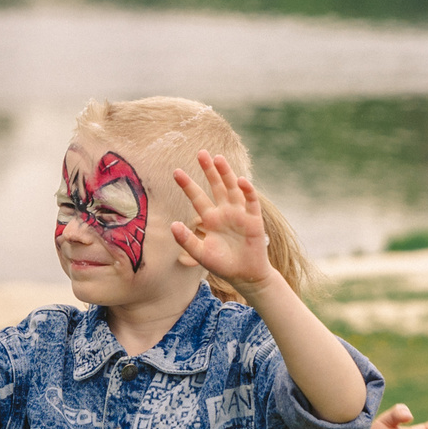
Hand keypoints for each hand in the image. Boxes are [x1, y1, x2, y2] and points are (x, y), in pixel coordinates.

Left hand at [169, 153, 270, 295]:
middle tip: (201, 153)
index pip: (197, 197)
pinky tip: (241, 181)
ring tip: (218, 158)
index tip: (176, 171)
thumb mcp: (200, 254)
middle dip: (209, 170)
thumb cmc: (222, 264)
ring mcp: (240, 213)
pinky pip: (251, 201)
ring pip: (232, 188)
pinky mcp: (254, 219)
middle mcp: (224, 212)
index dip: (188, 184)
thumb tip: (173, 225)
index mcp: (210, 218)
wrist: (245, 275)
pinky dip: (247, 191)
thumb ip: (187, 240)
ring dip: (226, 173)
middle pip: (216, 186)